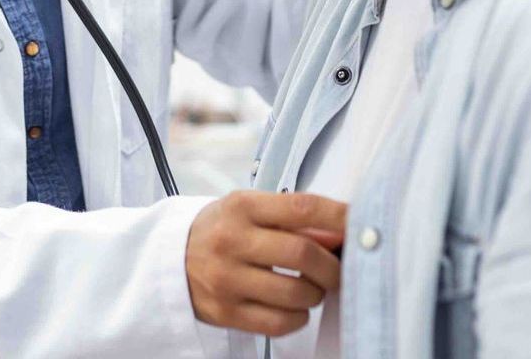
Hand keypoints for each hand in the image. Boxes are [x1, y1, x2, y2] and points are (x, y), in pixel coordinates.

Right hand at [185, 190, 348, 335]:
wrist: (170, 258)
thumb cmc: (221, 230)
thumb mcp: (250, 210)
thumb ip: (294, 219)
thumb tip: (339, 236)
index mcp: (241, 207)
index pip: (302, 207)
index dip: (339, 217)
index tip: (360, 225)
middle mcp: (231, 241)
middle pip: (303, 254)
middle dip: (332, 267)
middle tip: (336, 270)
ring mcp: (226, 279)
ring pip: (296, 293)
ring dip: (316, 293)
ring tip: (310, 287)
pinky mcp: (226, 312)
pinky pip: (280, 323)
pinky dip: (298, 317)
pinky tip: (293, 306)